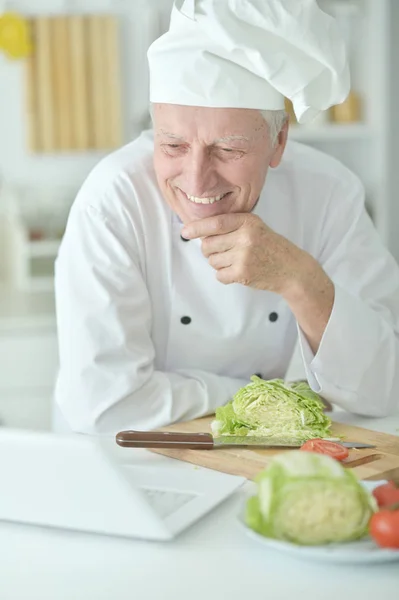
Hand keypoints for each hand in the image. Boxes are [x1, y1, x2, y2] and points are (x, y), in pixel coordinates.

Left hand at [181, 213, 334, 353]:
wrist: (291, 269)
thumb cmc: (270, 247)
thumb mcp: (255, 227)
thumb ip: (231, 226)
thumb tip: (199, 232)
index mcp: (247, 221)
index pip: (215, 223)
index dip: (197, 228)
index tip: (185, 232)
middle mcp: (245, 237)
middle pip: (208, 244)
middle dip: (210, 250)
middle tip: (224, 252)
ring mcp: (243, 256)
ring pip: (212, 261)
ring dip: (219, 263)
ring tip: (236, 261)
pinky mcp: (242, 273)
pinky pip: (219, 275)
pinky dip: (225, 275)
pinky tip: (238, 271)